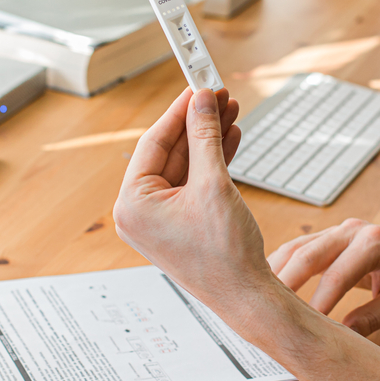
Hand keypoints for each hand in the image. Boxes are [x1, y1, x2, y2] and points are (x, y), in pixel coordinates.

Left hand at [113, 87, 274, 304]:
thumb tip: (202, 101)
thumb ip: (205, 137)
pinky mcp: (180, 224)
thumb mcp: (214, 185)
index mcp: (133, 204)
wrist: (246, 295)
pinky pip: (192, 183)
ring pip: (184, 165)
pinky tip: (229, 139)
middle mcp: (139, 212)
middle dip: (197, 123)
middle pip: (169, 151)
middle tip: (219, 95)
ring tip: (230, 112)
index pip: (153, 142)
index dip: (179, 110)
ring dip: (208, 139)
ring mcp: (160, 220)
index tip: (197, 85)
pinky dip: (211, 162)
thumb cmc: (225, 255)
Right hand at [268, 219, 379, 335]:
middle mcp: (352, 230)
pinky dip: (280, 266)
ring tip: (258, 300)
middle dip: (285, 284)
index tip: (304, 327)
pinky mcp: (327, 237)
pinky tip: (266, 286)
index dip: (319, 302)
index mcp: (375, 243)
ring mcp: (337, 231)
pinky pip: (298, 248)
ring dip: (275, 273)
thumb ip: (374, 316)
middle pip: (309, 255)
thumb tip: (344, 336)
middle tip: (267, 312)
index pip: (338, 274)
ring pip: (297, 248)